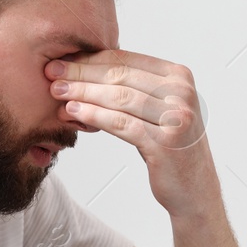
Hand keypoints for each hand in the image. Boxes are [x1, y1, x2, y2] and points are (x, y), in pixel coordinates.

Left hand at [44, 50, 220, 219]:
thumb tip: (87, 66)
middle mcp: (181, 93)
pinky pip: (122, 125)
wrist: (194, 188)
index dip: (90, 58)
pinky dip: (95, 116)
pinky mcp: (166, 143)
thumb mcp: (157, 109)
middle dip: (82, 72)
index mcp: (178, 76)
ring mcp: (176, 118)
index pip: (126, 60)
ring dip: (84, 93)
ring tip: (58, 92)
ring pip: (120, 98)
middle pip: (121, 76)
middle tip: (52, 72)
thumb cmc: (169, 147)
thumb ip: (135, 87)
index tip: (62, 60)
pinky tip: (74, 113)